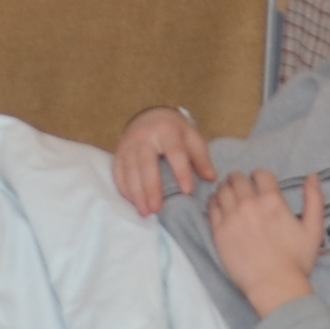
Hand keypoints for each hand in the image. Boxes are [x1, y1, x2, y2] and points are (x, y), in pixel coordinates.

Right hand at [111, 105, 216, 220]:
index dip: (182, 172)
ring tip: (145, 212)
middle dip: (151, 188)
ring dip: (136, 193)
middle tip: (156, 209)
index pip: (175, 152)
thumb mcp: (192, 138)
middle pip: (146, 164)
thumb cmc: (175, 131)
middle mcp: (144, 136)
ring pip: (130, 170)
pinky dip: (125, 189)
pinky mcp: (119, 153)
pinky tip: (133, 202)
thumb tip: (211, 178)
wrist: (150, 116)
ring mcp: (128, 144)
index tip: (188, 191)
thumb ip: (201, 158)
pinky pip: (119, 172)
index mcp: (167, 130)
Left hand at [202, 170, 324, 308]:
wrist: (274, 285)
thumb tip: (313, 176)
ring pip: (222, 189)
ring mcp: (231, 217)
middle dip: (240, 180)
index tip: (259, 184)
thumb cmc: (296, 261)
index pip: (260, 174)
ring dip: (226, 188)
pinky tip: (219, 206)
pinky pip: (211, 207)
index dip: (260, 177)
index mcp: (272, 201)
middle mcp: (249, 204)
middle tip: (242, 188)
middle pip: (237, 178)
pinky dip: (214, 202)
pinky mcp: (219, 231)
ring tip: (229, 195)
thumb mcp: (314, 229)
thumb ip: (314, 200)